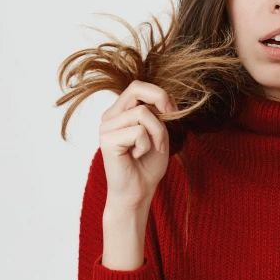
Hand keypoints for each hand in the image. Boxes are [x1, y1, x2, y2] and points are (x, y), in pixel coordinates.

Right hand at [99, 80, 177, 209]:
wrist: (138, 192)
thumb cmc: (148, 165)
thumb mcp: (159, 133)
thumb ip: (158, 114)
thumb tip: (162, 98)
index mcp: (120, 112)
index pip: (137, 86)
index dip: (160, 94)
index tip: (173, 111)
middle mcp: (110, 117)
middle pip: (136, 88)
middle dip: (160, 100)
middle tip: (171, 117)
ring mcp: (106, 128)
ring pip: (142, 113)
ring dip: (157, 132)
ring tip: (153, 148)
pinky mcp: (107, 140)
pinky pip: (138, 132)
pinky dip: (146, 145)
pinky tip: (137, 156)